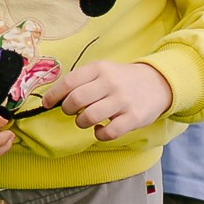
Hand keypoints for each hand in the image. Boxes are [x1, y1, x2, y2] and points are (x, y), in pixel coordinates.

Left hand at [41, 62, 172, 141]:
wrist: (157, 83)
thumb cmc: (121, 79)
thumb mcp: (103, 71)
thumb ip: (81, 80)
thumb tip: (54, 97)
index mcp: (99, 69)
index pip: (69, 82)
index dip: (54, 95)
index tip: (47, 103)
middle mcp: (110, 83)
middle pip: (76, 100)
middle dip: (67, 109)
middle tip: (71, 111)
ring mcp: (122, 101)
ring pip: (89, 117)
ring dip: (81, 122)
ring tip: (86, 120)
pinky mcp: (133, 118)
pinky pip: (108, 132)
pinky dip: (99, 134)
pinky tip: (100, 129)